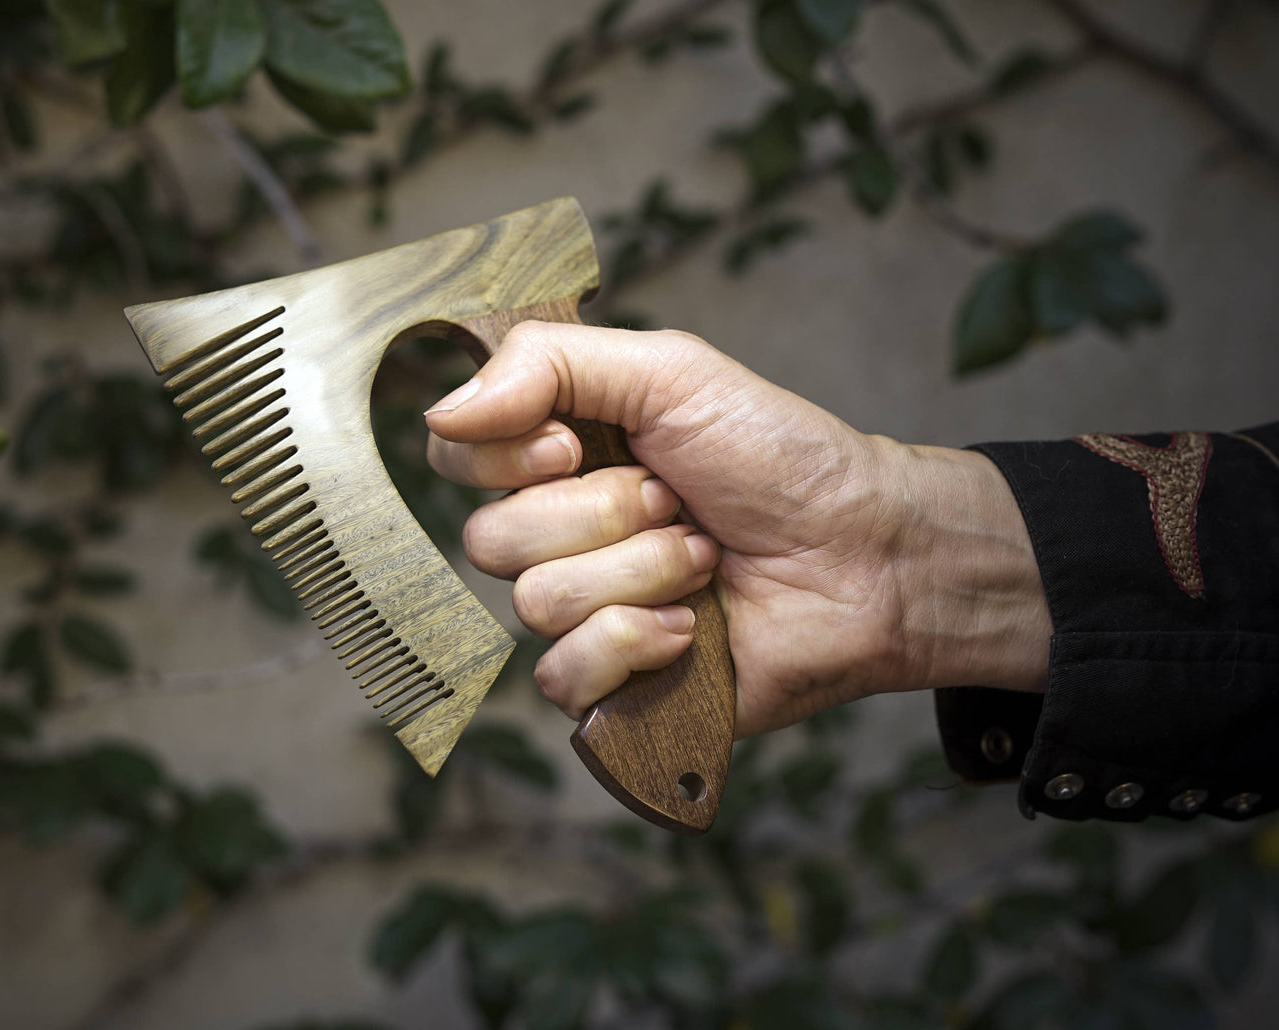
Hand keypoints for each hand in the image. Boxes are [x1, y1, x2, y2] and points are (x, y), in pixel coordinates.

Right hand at [425, 322, 1050, 737]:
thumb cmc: (780, 457)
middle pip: (488, 540)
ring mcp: (582, 614)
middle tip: (678, 501)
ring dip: (640, 571)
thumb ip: (547, 364)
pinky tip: (694, 627)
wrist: (867, 552)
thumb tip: (441, 413)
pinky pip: (562, 677)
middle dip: (601, 514)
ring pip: (535, 603)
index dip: (500, 458)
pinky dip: (636, 641)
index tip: (574, 444)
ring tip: (705, 559)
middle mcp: (558, 536)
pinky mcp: (612, 687)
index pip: (454, 459)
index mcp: (558, 458)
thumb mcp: (670, 371)